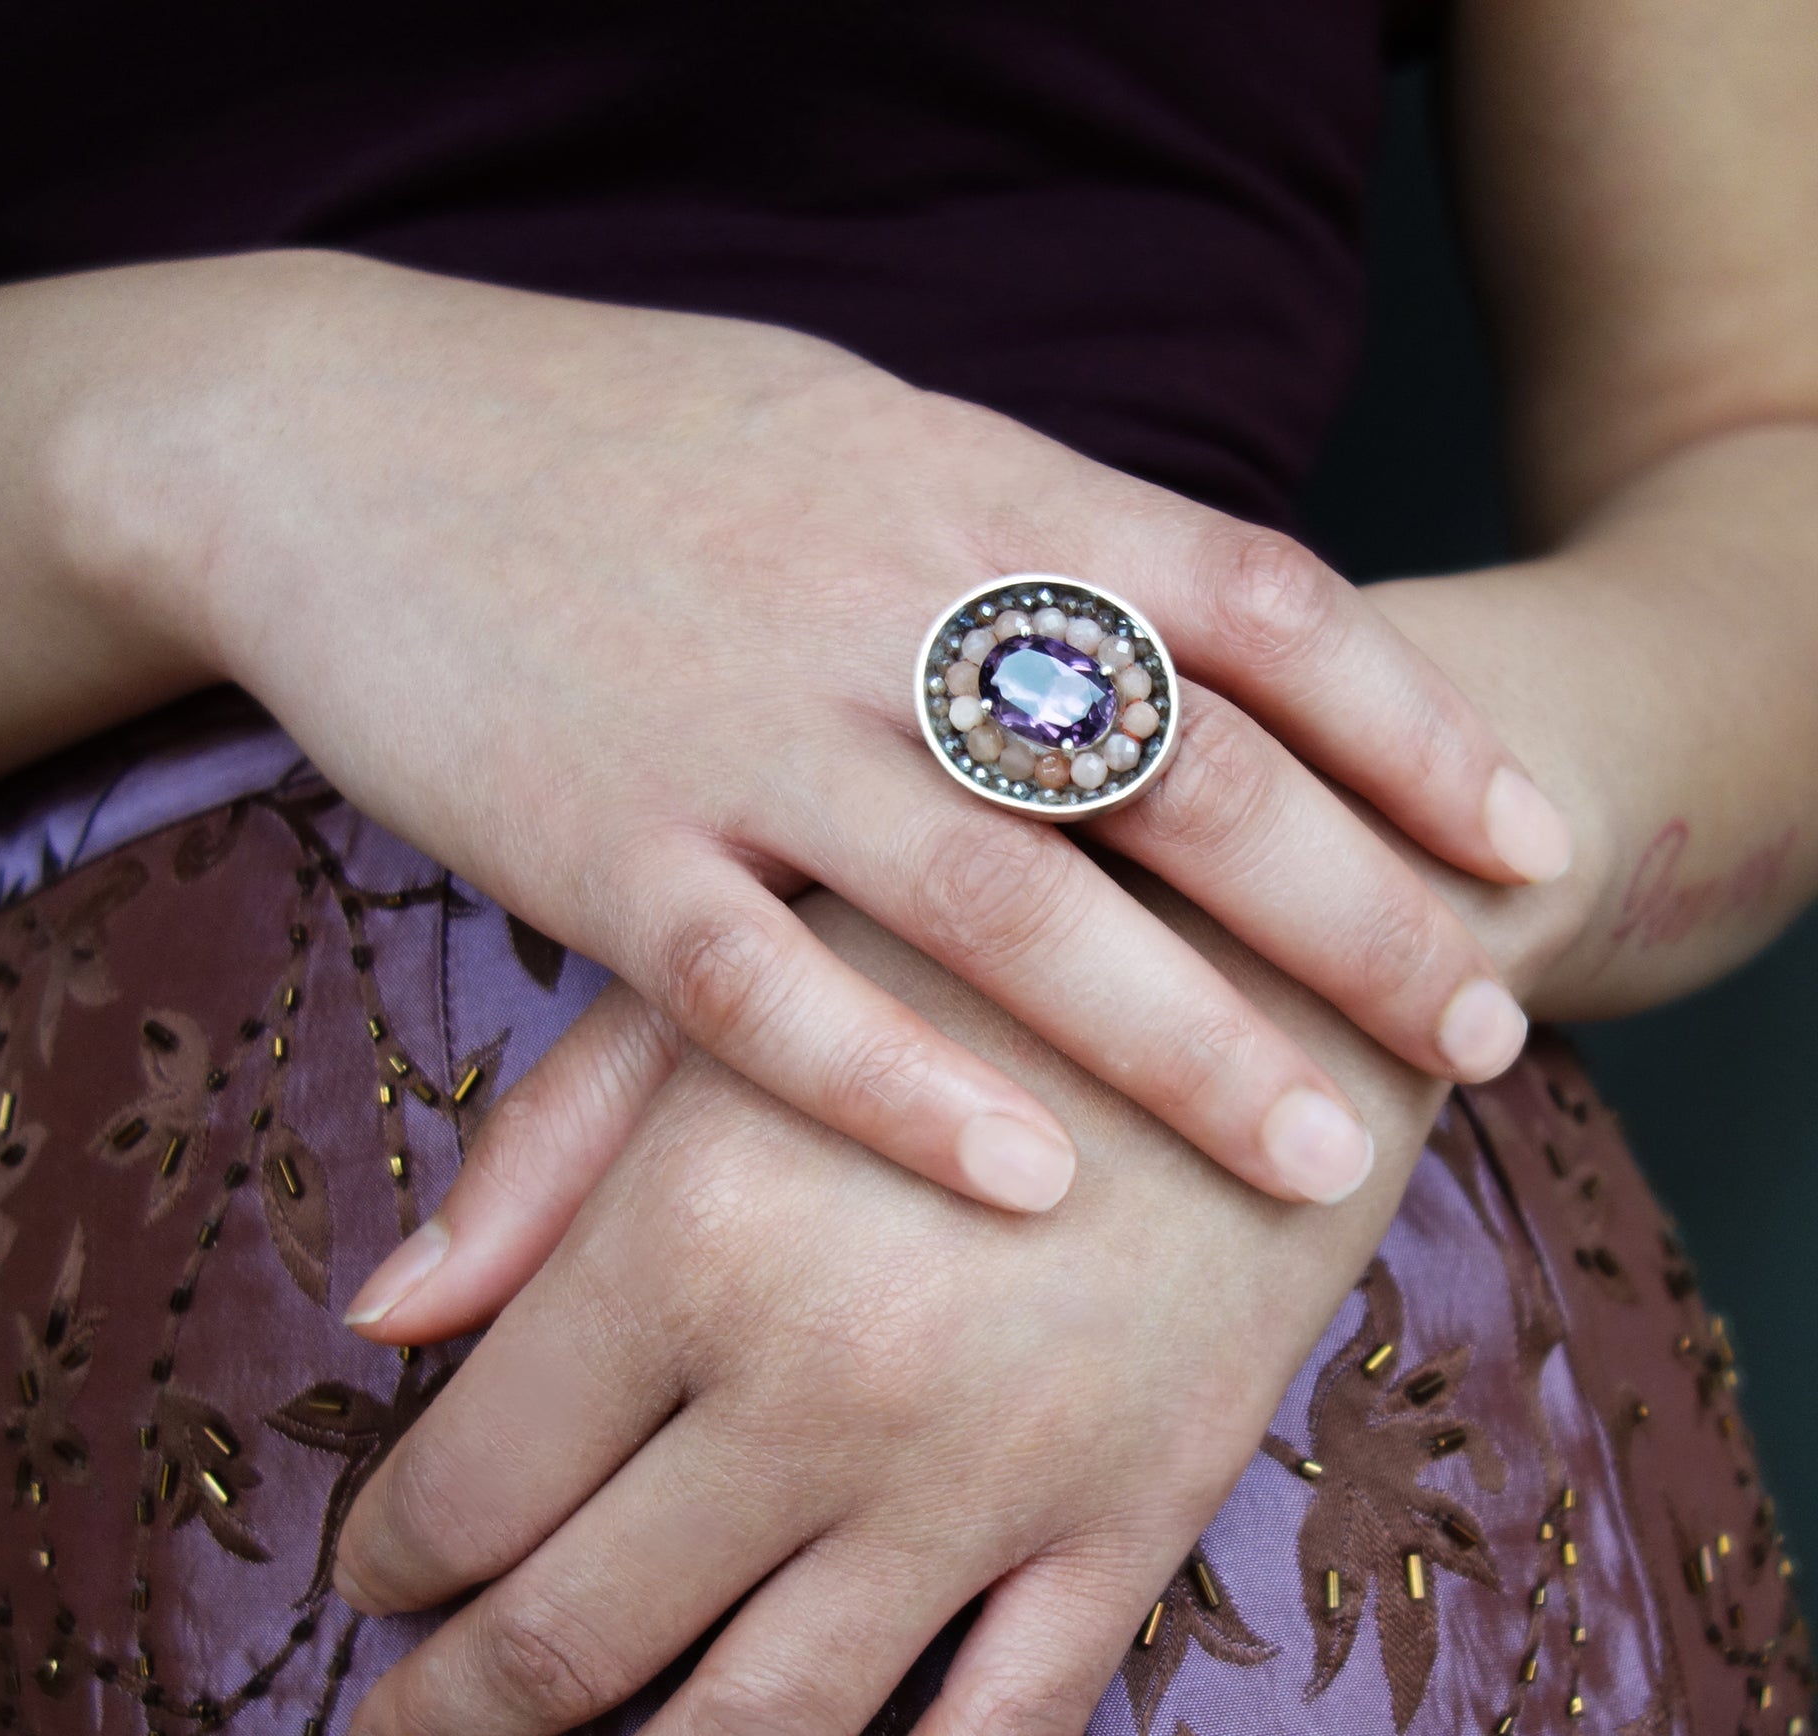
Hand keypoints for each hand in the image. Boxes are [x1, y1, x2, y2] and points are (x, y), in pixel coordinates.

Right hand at [76, 251, 1568, 1209]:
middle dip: (1352, 916)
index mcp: (958, 487)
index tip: (1521, 845)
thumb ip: (1005, 526)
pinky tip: (1028, 1185)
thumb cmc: (608, 442)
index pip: (1248, 601)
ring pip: (1003, 906)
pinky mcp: (596, 842)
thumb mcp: (845, 432)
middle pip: (1174, 771)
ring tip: (1319, 1156)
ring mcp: (737, 729)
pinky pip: (771, 996)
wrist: (333, 436)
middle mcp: (877, 605)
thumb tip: (1162, 615)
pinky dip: (908, 1093)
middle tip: (1478, 1036)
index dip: (1410, 730)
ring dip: (1182, 1042)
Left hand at [328, 886, 1445, 1735]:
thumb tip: (379, 1332)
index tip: (364, 1580)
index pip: (475, 1477)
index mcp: (688, 1239)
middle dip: (453, 1718)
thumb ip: (533, 1165)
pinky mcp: (1133, 1518)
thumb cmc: (948, 944)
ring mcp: (991, 1478)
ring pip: (765, 1732)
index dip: (390, 1551)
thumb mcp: (714, 997)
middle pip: (582, 1629)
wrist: (1257, 941)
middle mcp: (822, 1388)